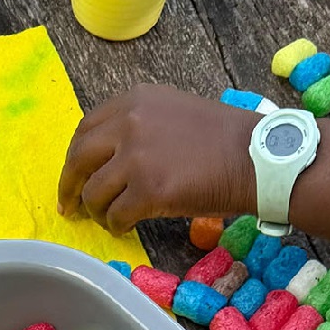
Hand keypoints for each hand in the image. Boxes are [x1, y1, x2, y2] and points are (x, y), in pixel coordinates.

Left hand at [59, 85, 256, 233]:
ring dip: (97, 211)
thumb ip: (139, 124)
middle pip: (79, 159)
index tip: (74, 173)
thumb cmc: (225, 139)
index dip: (76, 156)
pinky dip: (116, 226)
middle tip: (70, 206)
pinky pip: (115, 215)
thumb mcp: (174, 112)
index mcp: (134, 101)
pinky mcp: (147, 191)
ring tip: (109, 220)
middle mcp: (129, 124)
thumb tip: (110, 154)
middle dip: (69, 186)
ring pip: (94, 192)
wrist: (259, 157)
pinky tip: (125, 228)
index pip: (86, 128)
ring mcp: (136, 158)